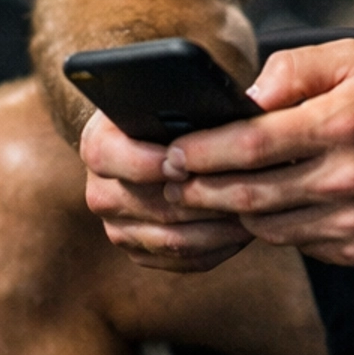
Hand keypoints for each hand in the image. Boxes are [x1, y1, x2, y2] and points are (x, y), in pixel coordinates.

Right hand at [78, 109, 252, 272]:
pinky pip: (184, 260)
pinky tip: (244, 230)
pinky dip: (218, 248)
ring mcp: (119, 228)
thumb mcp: (167, 94)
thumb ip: (182, 99)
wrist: (152, 140)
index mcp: (98, 146)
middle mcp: (101, 192)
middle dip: (203, 198)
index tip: (188, 162)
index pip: (110, 157)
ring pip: (173, 239)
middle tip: (246, 189)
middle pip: (153, 205)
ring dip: (218, 227)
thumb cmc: (169, 111)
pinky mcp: (142, 252)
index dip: (149, 162)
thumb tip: (223, 111)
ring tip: (255, 210)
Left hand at [159, 37, 353, 265]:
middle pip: (249, 195)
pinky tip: (263, 210)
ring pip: (268, 227)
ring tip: (208, 197)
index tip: (173, 152)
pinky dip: (275, 228)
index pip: (251, 146)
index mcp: (340, 125)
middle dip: (200, 190)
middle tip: (171, 183)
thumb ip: (293, 69)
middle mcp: (346, 178)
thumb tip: (243, 98)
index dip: (202, 152)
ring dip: (232, 214)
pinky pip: (299, 244)